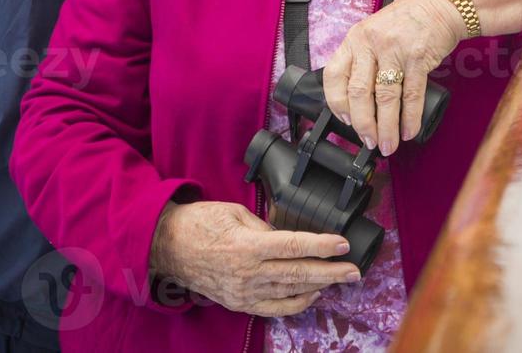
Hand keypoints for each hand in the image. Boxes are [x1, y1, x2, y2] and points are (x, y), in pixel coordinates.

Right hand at [149, 201, 359, 315]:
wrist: (167, 247)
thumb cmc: (199, 223)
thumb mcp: (234, 213)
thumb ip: (264, 227)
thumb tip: (289, 238)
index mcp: (248, 246)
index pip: (294, 246)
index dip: (322, 246)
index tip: (343, 244)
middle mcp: (248, 273)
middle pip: (299, 274)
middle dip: (331, 272)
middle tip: (355, 271)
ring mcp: (244, 292)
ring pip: (290, 292)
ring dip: (319, 286)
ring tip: (340, 279)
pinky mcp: (239, 303)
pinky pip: (274, 308)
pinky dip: (297, 303)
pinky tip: (312, 294)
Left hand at [322, 0, 463, 157]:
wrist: (441, 4)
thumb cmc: (408, 20)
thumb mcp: (375, 33)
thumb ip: (363, 59)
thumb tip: (358, 101)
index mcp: (355, 39)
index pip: (333, 75)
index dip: (336, 103)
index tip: (345, 121)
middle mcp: (370, 43)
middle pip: (358, 92)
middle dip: (363, 124)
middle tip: (368, 141)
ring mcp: (394, 50)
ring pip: (384, 98)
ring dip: (386, 127)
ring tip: (388, 144)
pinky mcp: (418, 57)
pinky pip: (411, 94)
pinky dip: (410, 118)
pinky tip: (409, 131)